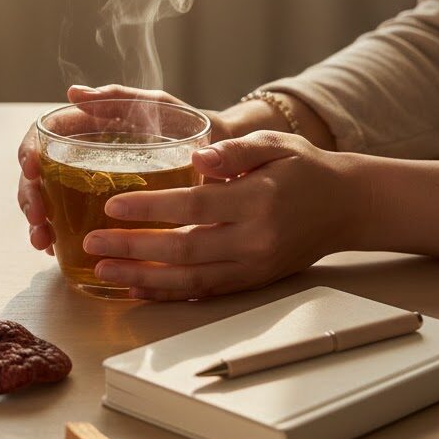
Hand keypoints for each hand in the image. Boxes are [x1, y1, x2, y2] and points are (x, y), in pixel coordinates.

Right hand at [16, 85, 232, 253]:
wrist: (221, 154)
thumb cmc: (187, 123)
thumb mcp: (155, 105)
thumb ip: (119, 98)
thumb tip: (74, 93)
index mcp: (88, 128)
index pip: (44, 136)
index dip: (29, 151)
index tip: (31, 169)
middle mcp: (81, 156)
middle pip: (38, 175)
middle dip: (30, 196)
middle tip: (39, 217)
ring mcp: (89, 184)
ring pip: (48, 201)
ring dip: (39, 221)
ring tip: (43, 240)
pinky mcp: (102, 209)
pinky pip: (69, 222)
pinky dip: (57, 235)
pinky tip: (55, 249)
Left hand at [82, 131, 358, 299]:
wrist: (346, 206)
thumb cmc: (304, 168)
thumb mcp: (274, 144)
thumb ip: (235, 150)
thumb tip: (199, 156)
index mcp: (257, 200)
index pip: (194, 207)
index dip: (151, 208)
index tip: (113, 205)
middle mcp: (255, 240)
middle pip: (184, 250)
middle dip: (133, 248)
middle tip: (92, 243)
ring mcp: (254, 266)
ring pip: (190, 280)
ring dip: (143, 278)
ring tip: (103, 271)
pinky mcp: (252, 281)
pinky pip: (205, 292)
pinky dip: (169, 293)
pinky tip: (138, 289)